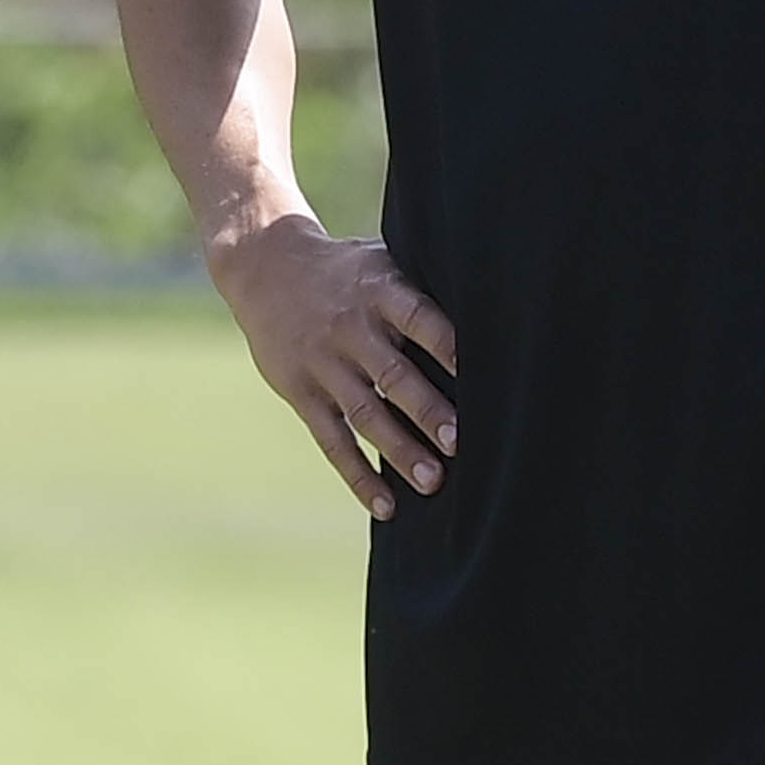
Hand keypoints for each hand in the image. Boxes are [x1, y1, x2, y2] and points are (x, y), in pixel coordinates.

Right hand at [206, 213, 458, 519]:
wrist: (264, 265)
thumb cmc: (347, 269)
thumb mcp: (382, 259)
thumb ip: (425, 285)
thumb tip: (499, 305)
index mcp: (379, 290)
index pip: (418, 318)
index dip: (447, 344)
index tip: (480, 373)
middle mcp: (351, 328)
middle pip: (393, 374)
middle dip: (427, 410)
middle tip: (460, 444)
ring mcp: (323, 362)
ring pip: (365, 413)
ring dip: (399, 451)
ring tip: (433, 483)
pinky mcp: (301, 391)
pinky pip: (332, 440)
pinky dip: (357, 474)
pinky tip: (385, 505)